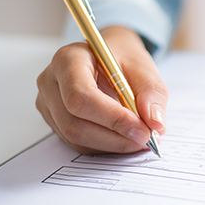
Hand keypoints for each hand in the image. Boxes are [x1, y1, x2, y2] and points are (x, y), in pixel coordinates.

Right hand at [36, 26, 167, 153]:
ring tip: (139, 138)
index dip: (113, 118)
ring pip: (75, 137)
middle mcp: (51, 82)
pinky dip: (105, 146)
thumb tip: (155, 123)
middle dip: (115, 137)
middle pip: (74, 122)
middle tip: (146, 139)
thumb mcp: (144, 68)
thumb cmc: (123, 60)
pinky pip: (78, 143)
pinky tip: (125, 138)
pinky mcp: (55, 121)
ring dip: (112, 144)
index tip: (143, 129)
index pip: (81, 96)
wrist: (109, 58)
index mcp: (68, 60)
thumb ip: (152, 93)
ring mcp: (48, 104)